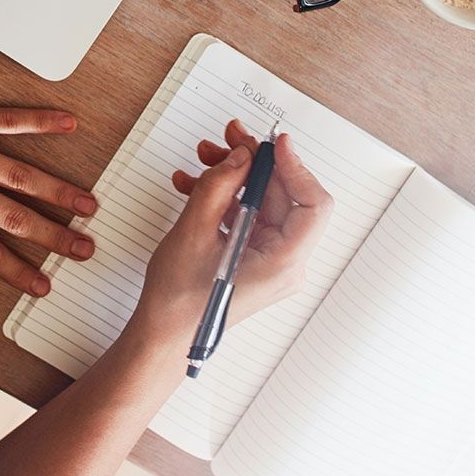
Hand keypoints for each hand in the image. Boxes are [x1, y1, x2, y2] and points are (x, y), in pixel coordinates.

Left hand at [0, 70, 98, 305]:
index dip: (17, 271)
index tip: (43, 285)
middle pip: (14, 217)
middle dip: (54, 236)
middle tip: (85, 248)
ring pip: (20, 176)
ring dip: (58, 191)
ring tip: (88, 203)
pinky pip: (7, 120)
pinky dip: (39, 122)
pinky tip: (68, 123)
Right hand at [131, 120, 332, 343]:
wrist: (161, 336)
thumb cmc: (179, 303)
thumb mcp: (194, 232)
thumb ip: (219, 186)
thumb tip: (241, 156)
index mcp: (283, 264)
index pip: (313, 205)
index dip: (296, 167)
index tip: (274, 144)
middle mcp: (284, 263)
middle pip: (284, 198)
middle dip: (254, 165)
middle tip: (229, 139)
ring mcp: (268, 261)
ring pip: (262, 203)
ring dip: (233, 178)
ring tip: (203, 159)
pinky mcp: (252, 258)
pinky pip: (247, 217)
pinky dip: (224, 198)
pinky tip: (194, 186)